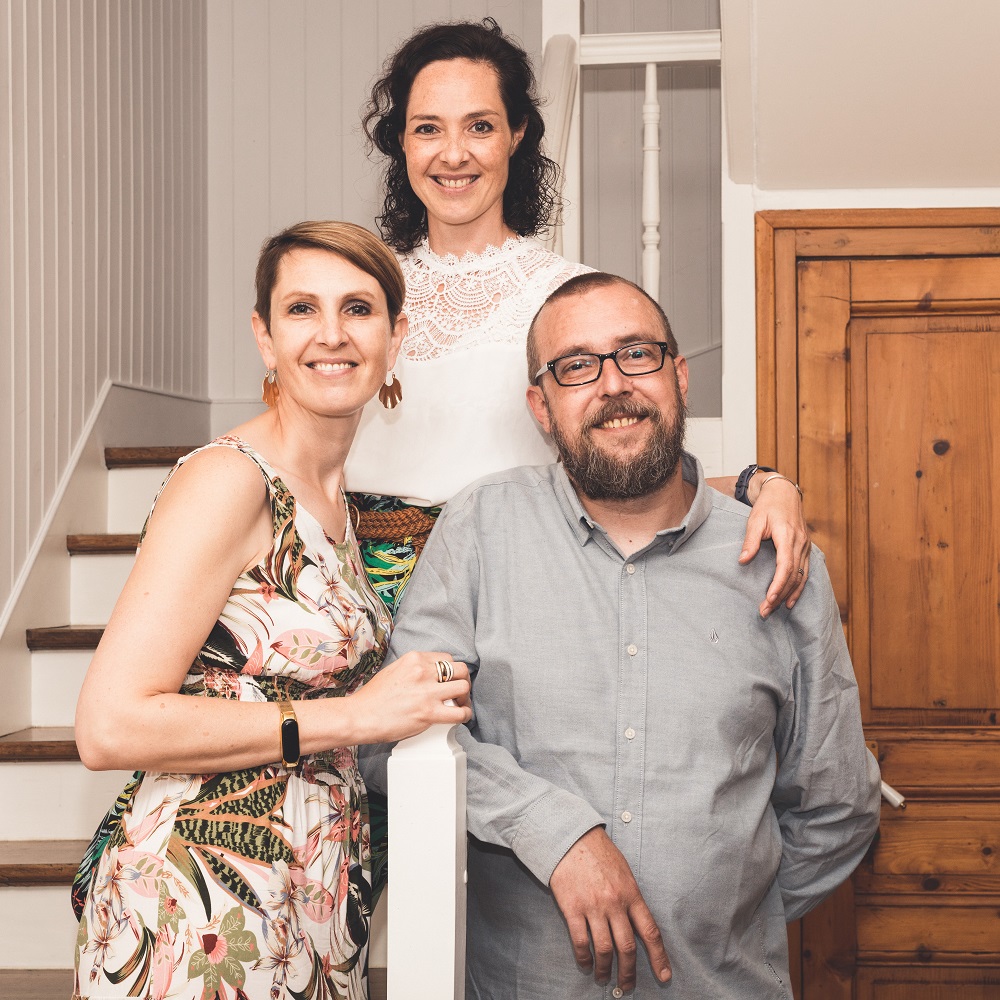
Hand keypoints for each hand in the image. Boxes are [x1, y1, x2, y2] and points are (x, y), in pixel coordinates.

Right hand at [352, 652, 471, 743]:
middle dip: (463, 680)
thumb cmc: (372, 698)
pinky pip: (459, 712)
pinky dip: (465, 714)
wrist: (360, 716)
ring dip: (465, 697)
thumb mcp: (394, 670)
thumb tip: (430, 676)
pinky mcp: (429, 713)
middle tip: (458, 691)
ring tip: (459, 704)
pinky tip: (461, 716)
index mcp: (414, 659)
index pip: (446, 658)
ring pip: (463, 687)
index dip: (451, 670)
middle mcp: (423, 672)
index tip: (450, 679)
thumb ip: (413, 669)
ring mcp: (427, 692)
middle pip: (460, 669)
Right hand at [549, 827, 670, 990]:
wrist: (570, 838)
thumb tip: (636, 924)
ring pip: (604, 949)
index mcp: (631, 893)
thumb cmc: (599, 853)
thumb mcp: (624, 872)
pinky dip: (584, 958)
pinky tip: (585, 964)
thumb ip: (631, 898)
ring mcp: (593, 907)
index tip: (664, 976)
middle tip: (627, 985)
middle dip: (628, 972)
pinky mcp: (572, 908)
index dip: (658, 957)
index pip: (650, 931)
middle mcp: (614, 903)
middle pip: (627, 947)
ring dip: (605, 969)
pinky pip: (580, 941)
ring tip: (604, 978)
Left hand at [739, 475, 809, 615]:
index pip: (785, 566)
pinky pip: (804, 572)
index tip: (769, 599)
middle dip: (780, 595)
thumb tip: (743, 560)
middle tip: (765, 611)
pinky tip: (790, 599)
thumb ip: (750, 541)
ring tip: (775, 609)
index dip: (779, 585)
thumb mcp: (755, 520)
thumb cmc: (767, 506)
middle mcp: (800, 544)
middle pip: (793, 576)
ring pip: (801, 577)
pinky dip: (798, 587)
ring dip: (789, 595)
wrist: (784, 493)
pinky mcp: (805, 549)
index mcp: (788, 536)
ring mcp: (805, 547)